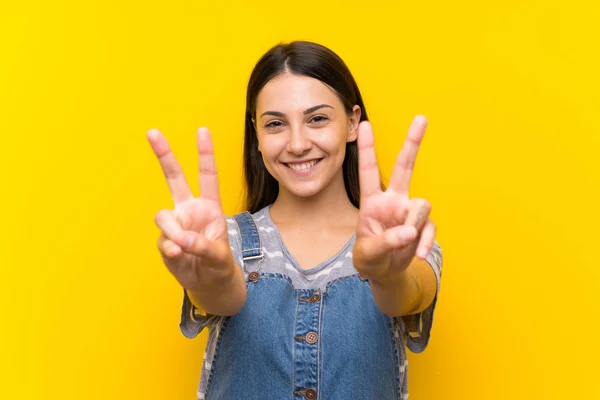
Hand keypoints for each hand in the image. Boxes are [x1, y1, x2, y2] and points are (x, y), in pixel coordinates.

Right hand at [147, 127, 232, 289]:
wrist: (209, 284)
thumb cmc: (219, 264)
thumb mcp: (220, 256)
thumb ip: (204, 246)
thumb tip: (182, 240)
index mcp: (210, 206)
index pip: (207, 176)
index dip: (205, 153)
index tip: (202, 130)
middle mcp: (190, 209)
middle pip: (174, 178)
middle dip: (164, 155)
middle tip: (152, 132)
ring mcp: (175, 224)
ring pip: (163, 216)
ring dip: (172, 231)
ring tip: (183, 247)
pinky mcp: (164, 240)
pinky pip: (162, 240)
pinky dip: (170, 249)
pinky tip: (179, 256)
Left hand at [353, 116, 436, 283]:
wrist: (385, 273)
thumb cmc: (370, 258)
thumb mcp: (368, 253)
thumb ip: (386, 241)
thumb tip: (409, 231)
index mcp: (372, 202)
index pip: (369, 171)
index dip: (367, 148)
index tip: (364, 124)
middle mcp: (393, 201)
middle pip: (404, 167)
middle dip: (413, 142)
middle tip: (421, 117)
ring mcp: (409, 212)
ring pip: (421, 205)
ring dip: (415, 222)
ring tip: (407, 240)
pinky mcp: (423, 226)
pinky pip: (430, 227)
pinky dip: (425, 241)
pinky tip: (417, 253)